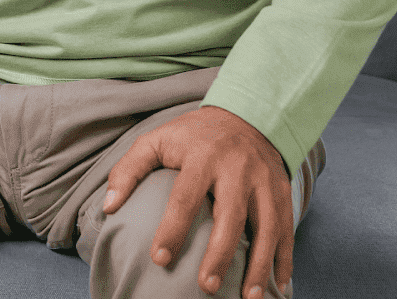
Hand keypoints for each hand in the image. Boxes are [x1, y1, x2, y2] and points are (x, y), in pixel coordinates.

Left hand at [103, 105, 292, 298]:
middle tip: (207, 287)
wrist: (245, 116)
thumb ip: (128, 170)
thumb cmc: (192, 136)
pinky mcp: (283, 191)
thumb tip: (108, 206)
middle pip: (230, 216)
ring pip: (267, 226)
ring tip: (249, 298)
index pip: (184, 197)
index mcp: (201, 156)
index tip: (159, 259)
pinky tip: (279, 283)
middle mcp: (236, 168)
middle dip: (219, 255)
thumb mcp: (156, 140)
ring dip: (260, 265)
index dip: (172, 229)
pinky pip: (287, 227)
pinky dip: (285, 257)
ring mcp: (264, 180)